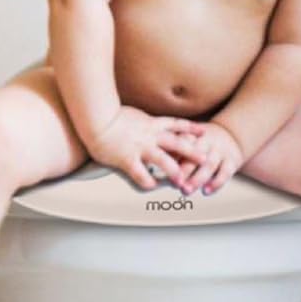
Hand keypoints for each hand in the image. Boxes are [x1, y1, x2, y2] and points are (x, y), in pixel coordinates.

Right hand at [88, 106, 206, 191]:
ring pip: (162, 160)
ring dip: (174, 171)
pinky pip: (140, 174)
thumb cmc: (108, 114)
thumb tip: (146, 120)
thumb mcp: (132, 114)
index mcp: (151, 123)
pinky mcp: (127, 158)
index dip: (191, 128)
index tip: (203, 132)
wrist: (95, 117)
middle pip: (176, 143)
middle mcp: (149, 135)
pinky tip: (152, 187)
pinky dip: (147, 182)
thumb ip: (142, 120)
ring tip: (182, 181)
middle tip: (205, 158)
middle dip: (192, 151)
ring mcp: (139, 147)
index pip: (176, 124)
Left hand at [164, 120, 243, 196]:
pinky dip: (216, 183)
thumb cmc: (201, 142)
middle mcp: (207, 141)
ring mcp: (220, 150)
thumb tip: (151, 165)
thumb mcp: (187, 139)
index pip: (182, 143)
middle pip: (195, 154)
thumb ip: (172, 150)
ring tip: (186, 191)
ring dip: (197, 179)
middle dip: (184, 170)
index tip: (162, 169)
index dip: (172, 156)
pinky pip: (225, 172)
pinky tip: (206, 191)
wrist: (231, 134)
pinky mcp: (232, 160)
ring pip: (209, 164)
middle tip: (174, 184)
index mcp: (193, 134)